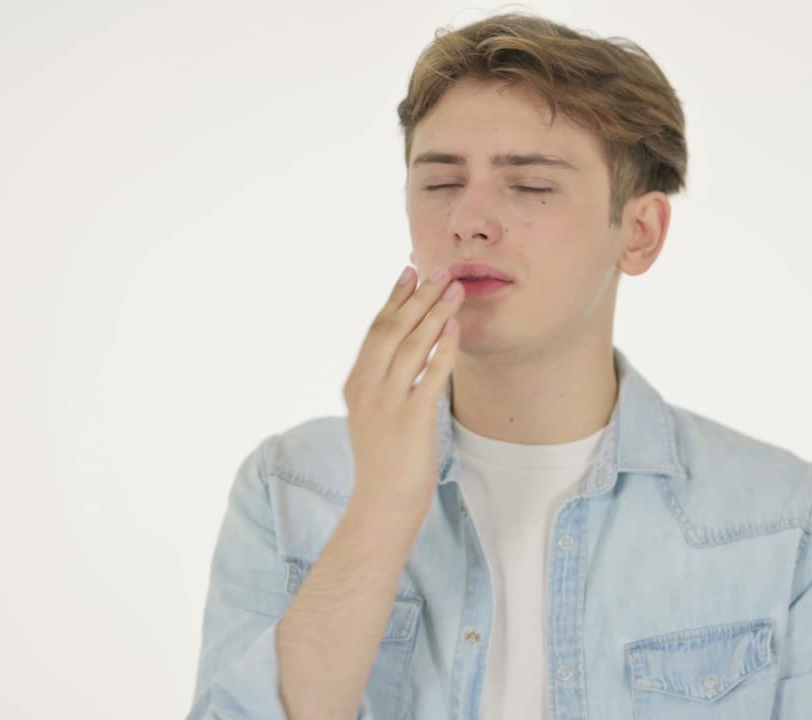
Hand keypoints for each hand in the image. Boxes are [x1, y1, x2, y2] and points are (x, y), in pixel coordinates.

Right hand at [342, 265, 463, 520]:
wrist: (382, 504)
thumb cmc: (385, 462)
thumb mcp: (372, 416)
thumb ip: (381, 384)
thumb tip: (400, 353)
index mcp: (356, 384)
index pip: (376, 330)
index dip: (394, 298)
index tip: (409, 272)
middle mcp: (367, 388)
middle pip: (393, 329)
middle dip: (418, 296)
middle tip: (439, 270)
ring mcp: (388, 403)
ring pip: (412, 345)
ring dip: (435, 312)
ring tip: (455, 289)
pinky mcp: (412, 419)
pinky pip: (430, 374)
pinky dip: (443, 347)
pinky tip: (455, 327)